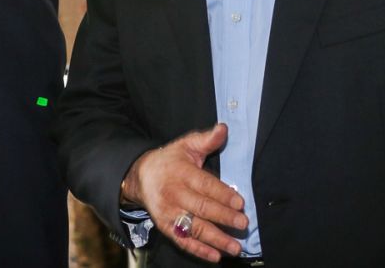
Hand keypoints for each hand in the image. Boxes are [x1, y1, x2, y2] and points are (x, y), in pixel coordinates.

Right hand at [121, 123, 247, 261]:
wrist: (141, 176)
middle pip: (201, 208)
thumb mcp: (187, 145)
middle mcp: (174, 194)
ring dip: (216, 239)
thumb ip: (206, 139)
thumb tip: (223, 129)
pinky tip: (215, 256)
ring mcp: (169, 213)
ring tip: (235, 247)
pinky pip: (183, 241)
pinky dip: (199, 251)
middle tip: (243, 223)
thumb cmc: (171, 160)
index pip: (205, 185)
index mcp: (181, 173)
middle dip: (224, 217)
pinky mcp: (166, 227)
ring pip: (194, 228)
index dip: (223, 194)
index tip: (240, 202)